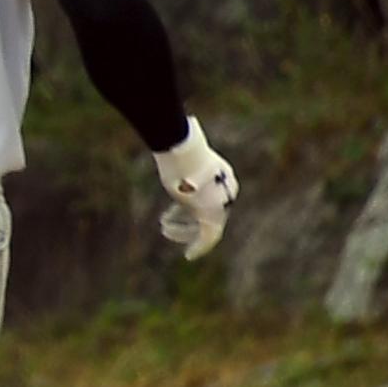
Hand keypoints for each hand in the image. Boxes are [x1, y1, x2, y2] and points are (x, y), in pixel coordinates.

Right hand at [152, 122, 235, 261]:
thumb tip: (163, 130)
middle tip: (165, 225)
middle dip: (184, 220)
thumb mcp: (177, 151)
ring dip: (184, 232)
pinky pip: (207, 237)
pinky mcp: (212, 216)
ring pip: (204, 226)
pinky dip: (199, 247)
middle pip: (206, 212)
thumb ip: (175, 152)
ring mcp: (220, 203)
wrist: (184, 154)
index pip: (207, 195)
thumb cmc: (177, 149)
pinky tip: (189, 256)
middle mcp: (225, 191)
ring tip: (165, 230)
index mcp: (222, 175)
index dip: (187, 207)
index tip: (169, 212)